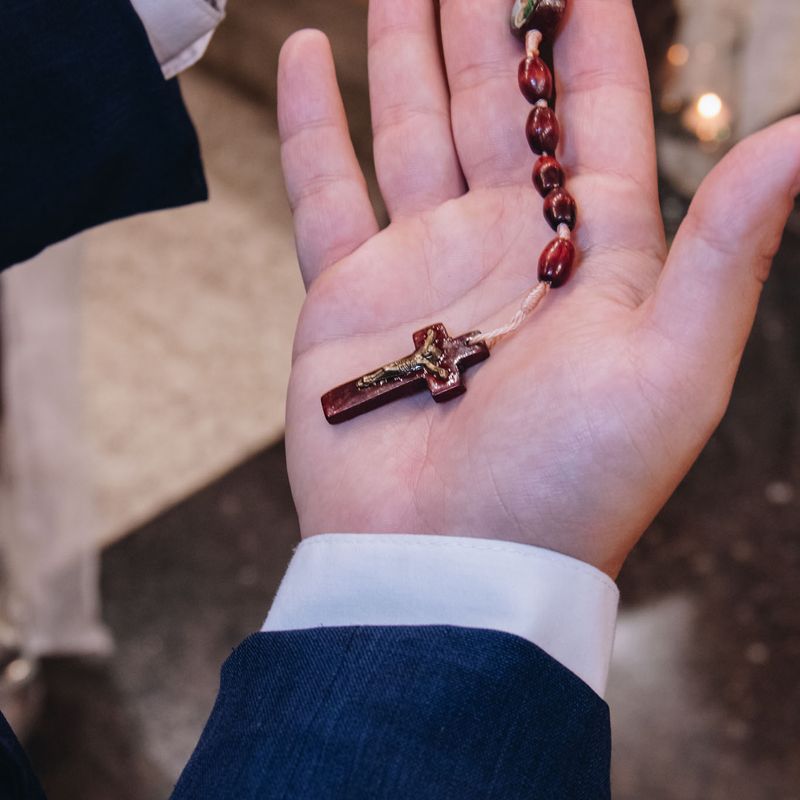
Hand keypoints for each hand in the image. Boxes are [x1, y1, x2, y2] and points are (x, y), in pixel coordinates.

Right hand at [278, 0, 799, 576]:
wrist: (447, 562)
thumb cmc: (567, 484)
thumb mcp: (672, 367)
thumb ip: (727, 248)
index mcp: (590, 258)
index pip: (596, 120)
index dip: (591, 41)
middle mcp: (506, 251)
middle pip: (498, 108)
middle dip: (489, 23)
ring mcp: (421, 266)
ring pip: (410, 130)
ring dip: (404, 50)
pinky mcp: (345, 294)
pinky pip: (323, 190)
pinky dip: (311, 124)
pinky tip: (303, 57)